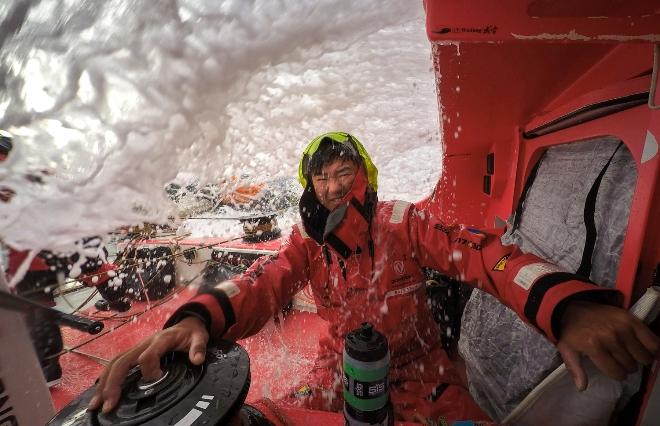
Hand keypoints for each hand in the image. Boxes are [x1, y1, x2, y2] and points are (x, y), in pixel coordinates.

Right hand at [88, 316, 208, 412]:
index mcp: (160, 340)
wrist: (186, 324)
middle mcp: (144, 344)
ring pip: (114, 364)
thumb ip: (199, 347)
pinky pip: (115, 365)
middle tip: (108, 405)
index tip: (156, 379)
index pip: (147, 354)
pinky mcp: (133, 354)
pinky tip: (99, 394)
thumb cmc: (191, 333)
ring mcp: (136, 349)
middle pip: (122, 361)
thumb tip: (197, 360)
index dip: (149, 368)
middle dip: (113, 383)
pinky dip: (105, 379)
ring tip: (95, 404)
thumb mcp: (200, 337)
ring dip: (104, 384)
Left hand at [557, 301, 658, 390]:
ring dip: (638, 359)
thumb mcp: (567, 350)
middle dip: (626, 367)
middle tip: (620, 360)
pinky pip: (652, 342)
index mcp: (593, 346)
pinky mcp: (631, 319)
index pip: (616, 372)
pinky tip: (643, 348)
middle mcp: (609, 337)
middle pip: (630, 365)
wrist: (575, 308)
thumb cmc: (573, 332)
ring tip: (631, 354)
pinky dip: (652, 348)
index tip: (614, 369)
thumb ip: (575, 369)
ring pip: (642, 356)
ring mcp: (622, 327)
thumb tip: (582, 387)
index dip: (616, 374)